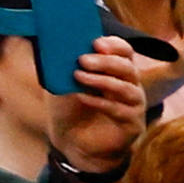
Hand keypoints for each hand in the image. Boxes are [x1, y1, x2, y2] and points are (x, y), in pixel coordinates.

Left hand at [52, 34, 153, 171]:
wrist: (72, 141)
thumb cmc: (69, 108)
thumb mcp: (59, 79)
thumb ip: (61, 62)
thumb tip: (50, 41)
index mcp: (115, 71)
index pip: (124, 52)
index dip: (114, 45)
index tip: (95, 43)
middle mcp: (129, 85)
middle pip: (127, 67)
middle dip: (105, 61)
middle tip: (82, 60)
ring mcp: (133, 106)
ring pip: (127, 88)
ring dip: (102, 80)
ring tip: (78, 76)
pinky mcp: (132, 125)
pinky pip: (120, 111)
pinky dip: (100, 103)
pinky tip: (82, 98)